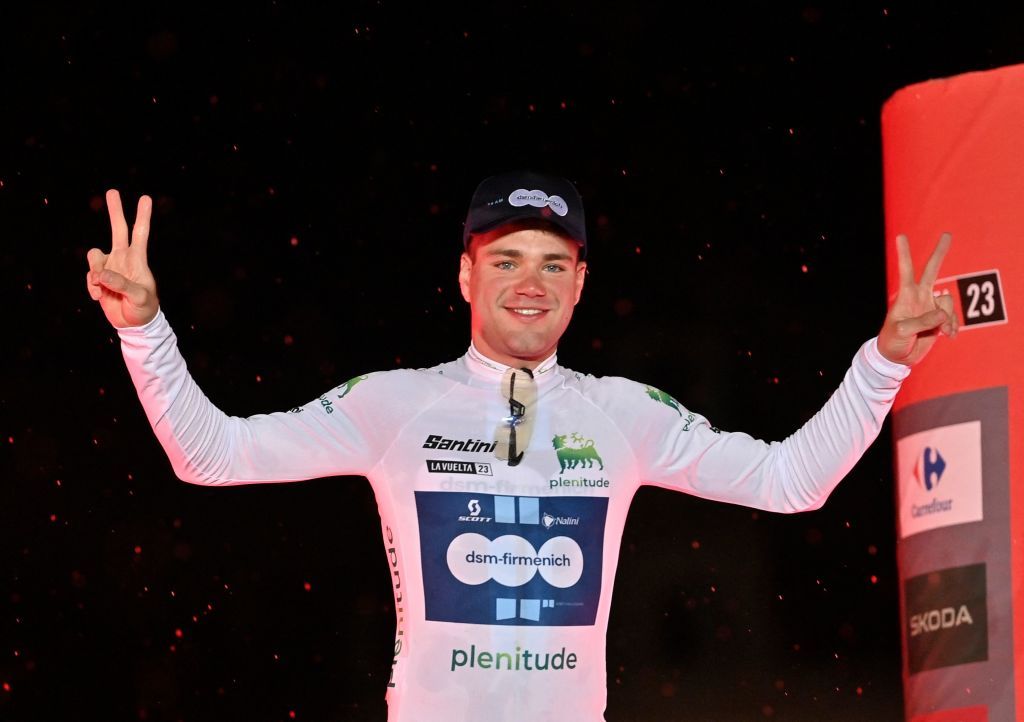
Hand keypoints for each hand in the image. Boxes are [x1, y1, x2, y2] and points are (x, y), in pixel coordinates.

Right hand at [86, 190, 159, 328]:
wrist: (133, 323)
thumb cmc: (143, 308)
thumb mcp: (138, 297)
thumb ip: (122, 285)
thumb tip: (102, 274)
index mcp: (138, 259)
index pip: (140, 234)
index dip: (143, 216)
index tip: (145, 198)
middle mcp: (123, 258)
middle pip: (118, 229)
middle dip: (115, 211)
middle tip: (112, 191)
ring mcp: (110, 267)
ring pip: (94, 255)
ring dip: (95, 271)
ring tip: (101, 289)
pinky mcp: (99, 278)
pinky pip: (89, 276)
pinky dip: (92, 287)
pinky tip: (100, 297)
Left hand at [877, 232, 956, 365]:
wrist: (897, 357)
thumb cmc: (892, 341)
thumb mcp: (902, 332)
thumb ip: (922, 322)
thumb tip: (942, 314)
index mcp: (906, 296)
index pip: (906, 271)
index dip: (904, 254)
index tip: (900, 236)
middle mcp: (920, 297)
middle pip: (931, 270)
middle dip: (940, 253)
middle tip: (947, 234)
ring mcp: (931, 307)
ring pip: (948, 302)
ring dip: (948, 318)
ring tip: (941, 332)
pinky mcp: (940, 320)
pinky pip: (953, 317)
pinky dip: (953, 327)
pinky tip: (948, 336)